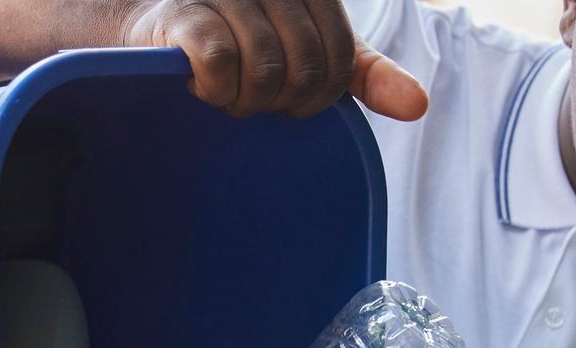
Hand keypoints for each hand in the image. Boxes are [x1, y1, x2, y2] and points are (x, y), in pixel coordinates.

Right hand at [120, 0, 428, 120]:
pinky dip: (215, 90)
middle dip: (281, 101)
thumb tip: (417, 106)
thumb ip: (366, 74)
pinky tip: (203, 88)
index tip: (289, 99)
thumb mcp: (315, 50)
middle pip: (305, 69)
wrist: (158, 25)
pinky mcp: (184, 14)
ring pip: (264, 69)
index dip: (318, 95)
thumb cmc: (246, 37)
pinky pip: (219, 63)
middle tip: (255, 99)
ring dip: (246, 102)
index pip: (341, 61)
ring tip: (228, 96)